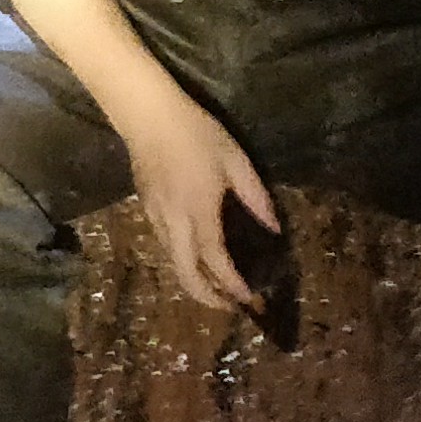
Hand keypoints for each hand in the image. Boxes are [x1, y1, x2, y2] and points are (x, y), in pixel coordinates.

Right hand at [117, 99, 280, 314]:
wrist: (146, 115)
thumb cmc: (196, 134)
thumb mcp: (235, 161)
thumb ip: (256, 197)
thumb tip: (274, 228)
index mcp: (199, 212)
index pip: (216, 261)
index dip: (233, 285)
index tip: (249, 299)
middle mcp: (175, 223)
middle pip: (186, 275)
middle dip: (207, 298)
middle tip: (229, 306)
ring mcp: (156, 218)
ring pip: (173, 263)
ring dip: (194, 281)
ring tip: (216, 286)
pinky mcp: (147, 210)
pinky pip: (166, 246)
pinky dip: (183, 261)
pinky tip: (196, 255)